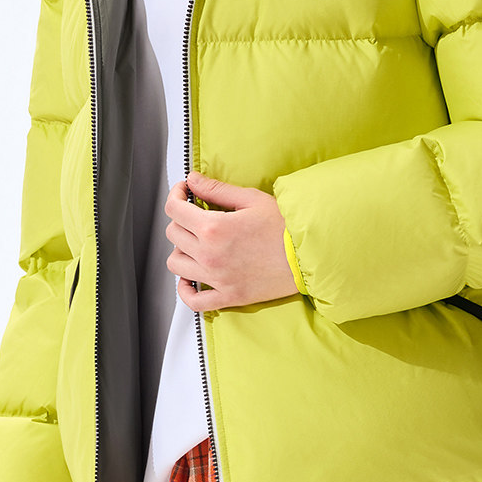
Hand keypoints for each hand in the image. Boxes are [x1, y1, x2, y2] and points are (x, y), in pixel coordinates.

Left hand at [165, 169, 297, 312]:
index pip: (174, 210)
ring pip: (175, 264)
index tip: (183, 193)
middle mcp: (210, 255)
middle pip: (173, 234)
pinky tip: (191, 279)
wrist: (309, 256)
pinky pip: (193, 300)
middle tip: (195, 214)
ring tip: (195, 243)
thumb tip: (193, 180)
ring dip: (180, 250)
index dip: (175, 196)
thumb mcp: (251, 199)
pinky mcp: (228, 296)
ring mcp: (217, 278)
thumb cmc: (285, 227)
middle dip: (181, 219)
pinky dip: (185, 290)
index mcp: (214, 228)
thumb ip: (217, 189)